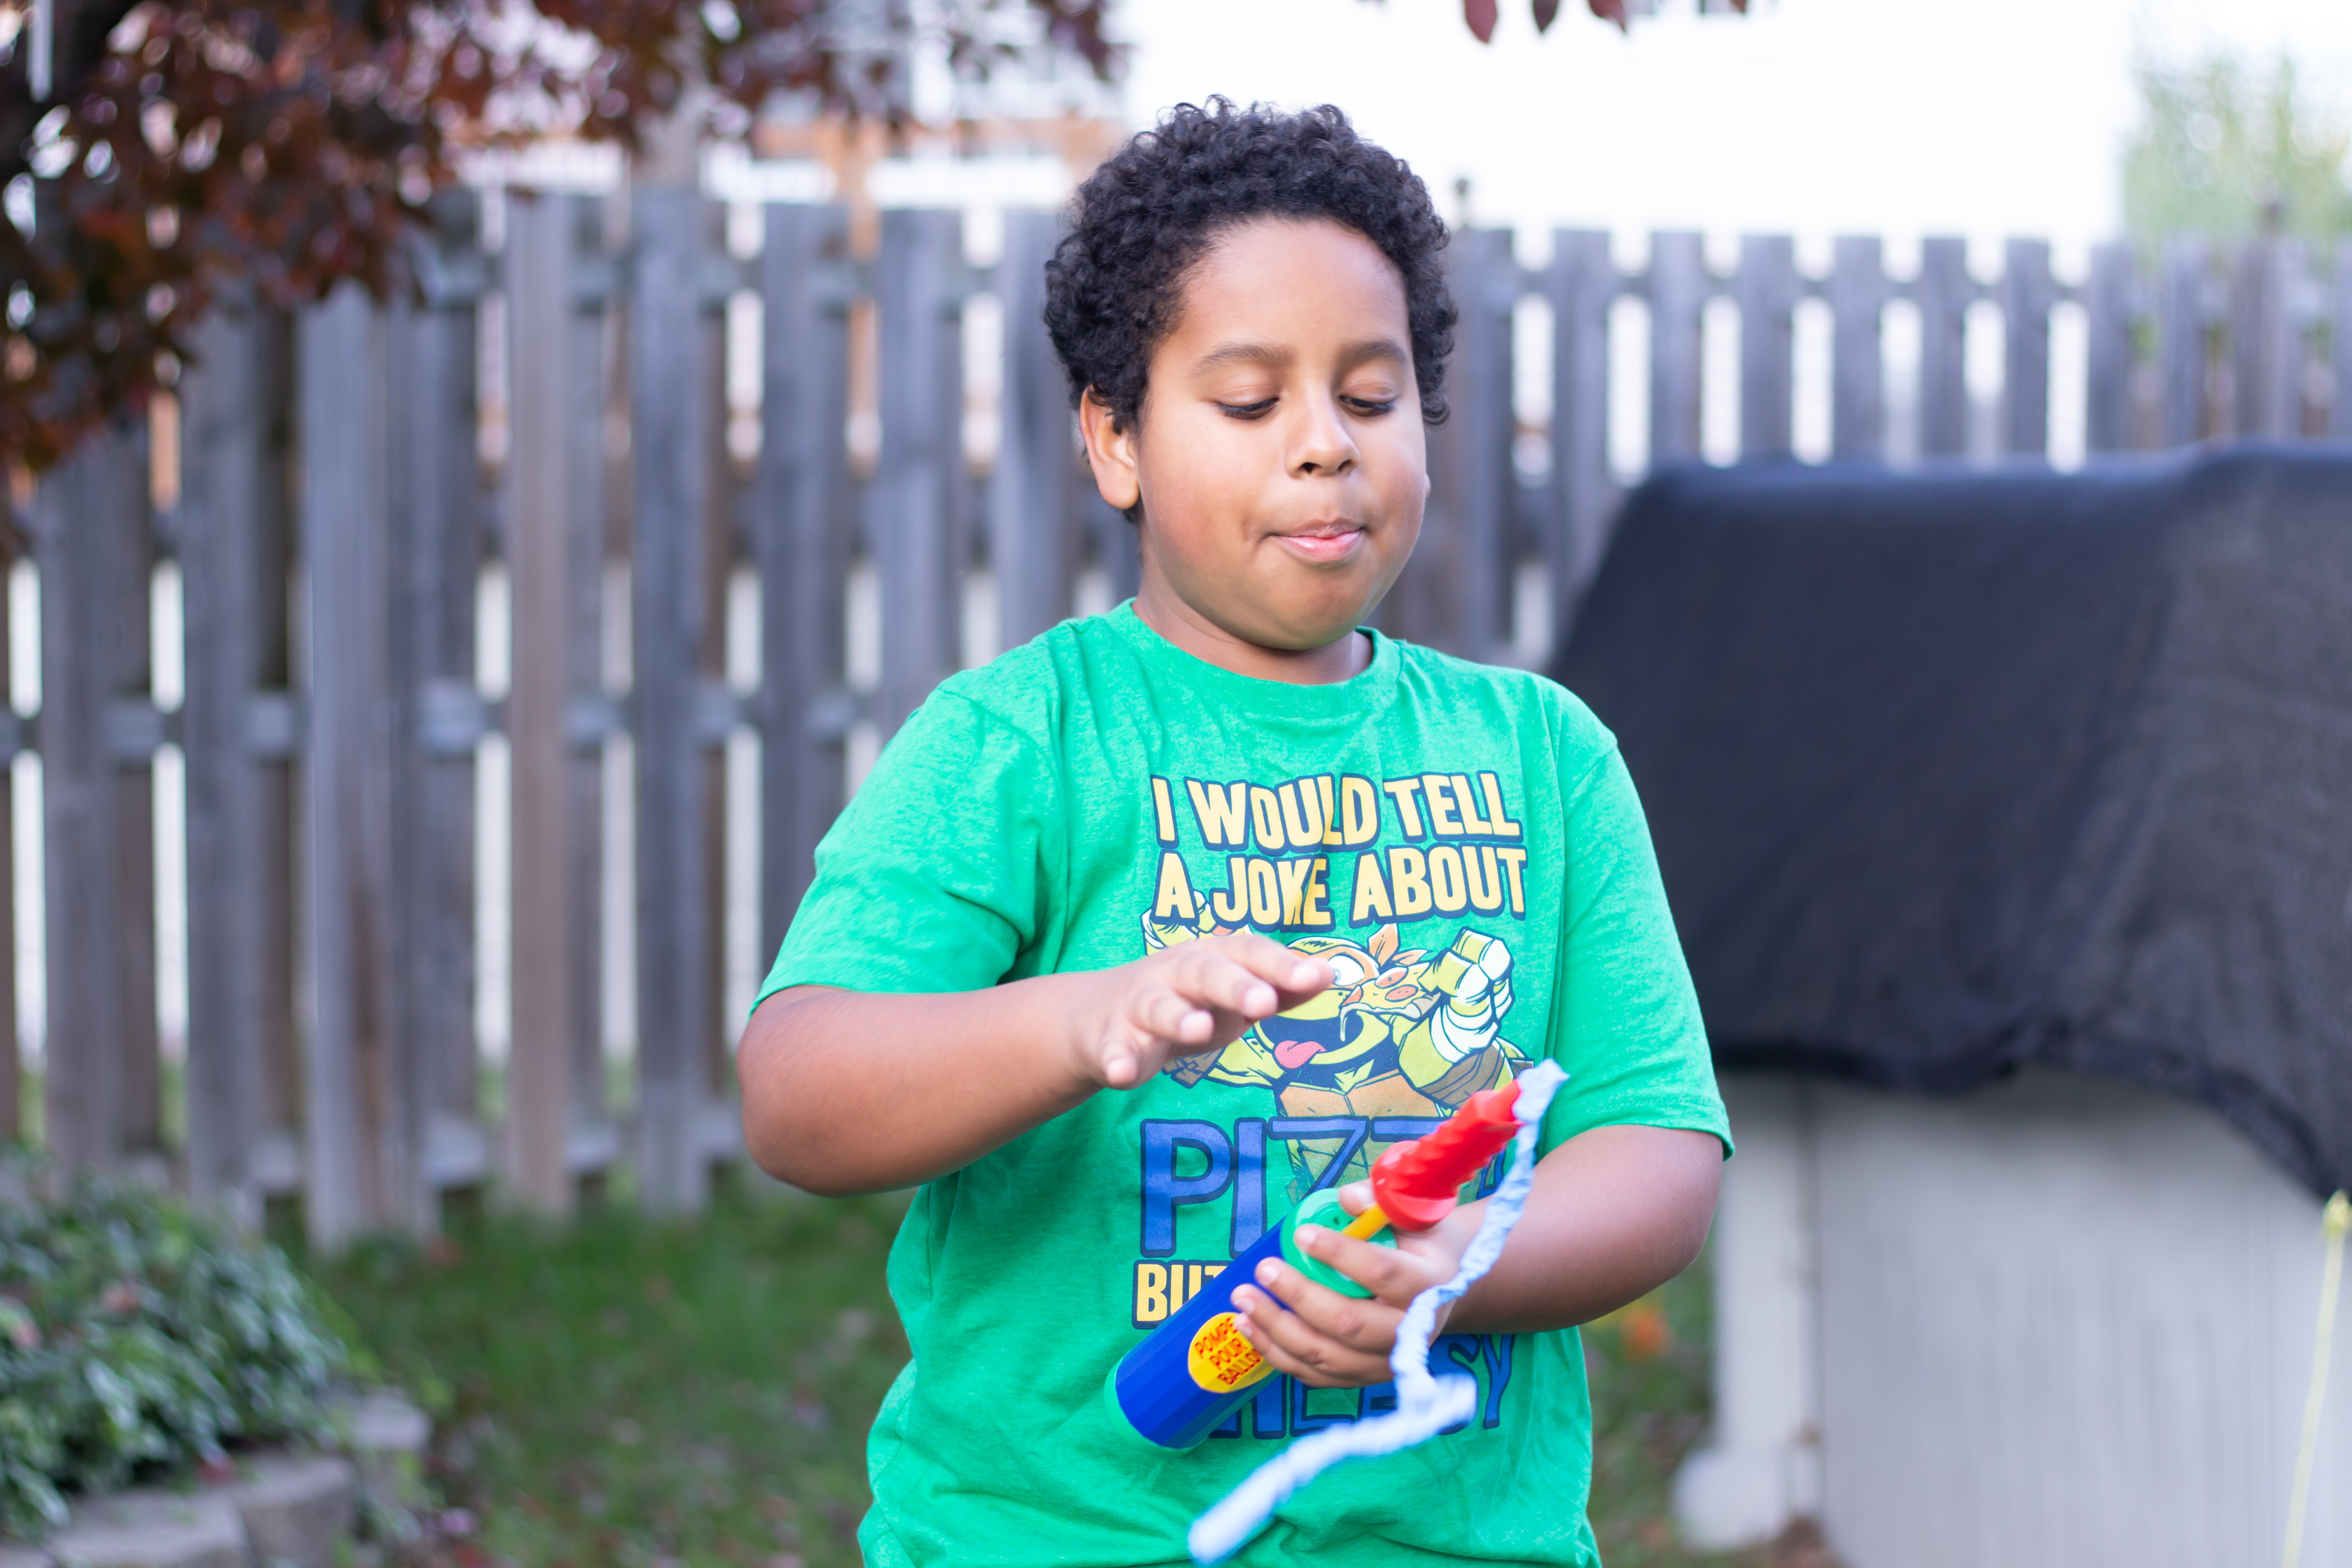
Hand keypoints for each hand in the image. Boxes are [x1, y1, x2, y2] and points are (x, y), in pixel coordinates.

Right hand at [1067, 933, 1330, 1090]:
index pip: (1249, 952)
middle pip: (1205, 972)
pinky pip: (1112, 1050)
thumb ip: (1279, 985)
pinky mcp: (1110, 1040)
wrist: (1098, 1016)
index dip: (1280, 964)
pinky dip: (1116, 1060)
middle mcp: (1174, 973)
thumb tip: (1330, 972)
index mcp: (1211, 957)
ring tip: (1197, 1030)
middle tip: (1263, 1003)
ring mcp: (1139, 1005)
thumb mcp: (1233, 991)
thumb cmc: (1186, 1001)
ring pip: (1158, 1007)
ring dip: (1177, 1017)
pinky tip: (1122, 1074)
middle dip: (1234, 985)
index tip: (1315, 977)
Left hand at [1227, 1180, 1484, 1387]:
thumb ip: (1379, 1203)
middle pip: (1348, 1323)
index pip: (1382, 1274)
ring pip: (1325, 1355)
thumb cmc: (1417, 1242)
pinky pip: (1313, 1374)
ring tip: (1243, 1299)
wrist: (1440, 1285)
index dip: (1340, 1254)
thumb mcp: (1410, 1214)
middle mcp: (1410, 1333)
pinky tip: (1248, 1326)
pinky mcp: (1361, 1377)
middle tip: (1264, 1268)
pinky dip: (1276, 1353)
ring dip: (1277, 1328)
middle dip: (1299, 1296)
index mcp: (1428, 1286)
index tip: (1301, 1234)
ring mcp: (1384, 1362)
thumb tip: (1346, 1201)